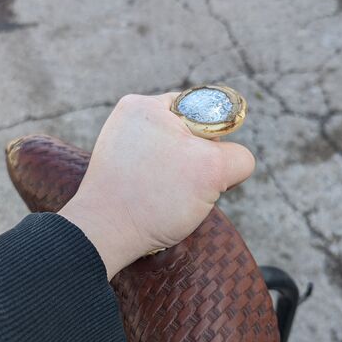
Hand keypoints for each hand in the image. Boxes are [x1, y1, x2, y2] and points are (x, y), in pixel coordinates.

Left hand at [59, 92, 254, 279]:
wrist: (103, 236)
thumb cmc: (154, 200)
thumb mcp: (212, 171)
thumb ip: (237, 157)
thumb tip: (233, 160)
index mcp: (144, 106)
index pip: (203, 110)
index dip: (214, 140)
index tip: (203, 167)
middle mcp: (128, 120)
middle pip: (190, 135)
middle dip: (197, 163)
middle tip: (185, 187)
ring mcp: (119, 145)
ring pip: (176, 157)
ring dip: (184, 180)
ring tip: (168, 199)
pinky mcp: (116, 170)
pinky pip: (156, 173)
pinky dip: (164, 190)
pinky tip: (156, 205)